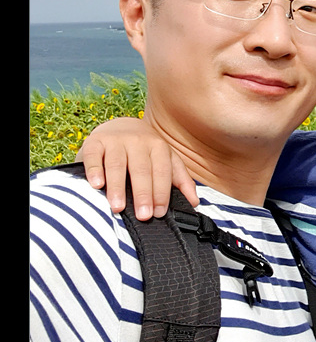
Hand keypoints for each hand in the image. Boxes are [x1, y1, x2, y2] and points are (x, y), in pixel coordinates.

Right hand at [77, 117, 197, 219]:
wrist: (121, 126)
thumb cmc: (147, 152)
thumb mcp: (167, 160)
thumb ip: (181, 180)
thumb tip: (195, 202)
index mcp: (159, 147)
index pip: (162, 172)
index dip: (161, 193)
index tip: (159, 213)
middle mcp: (138, 141)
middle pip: (141, 170)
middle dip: (143, 194)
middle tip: (143, 216)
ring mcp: (116, 140)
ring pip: (117, 165)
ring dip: (118, 187)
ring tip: (118, 207)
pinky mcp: (95, 141)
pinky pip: (94, 156)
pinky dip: (94, 170)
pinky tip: (96, 185)